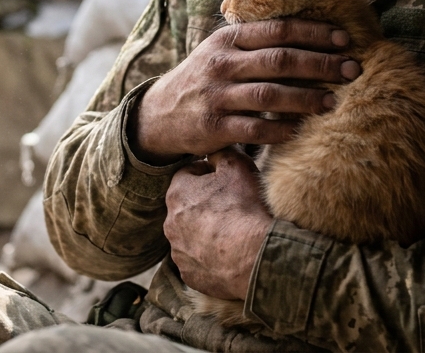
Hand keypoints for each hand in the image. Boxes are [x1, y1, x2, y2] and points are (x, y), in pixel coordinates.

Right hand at [130, 18, 358, 163]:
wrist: (159, 114)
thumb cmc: (204, 79)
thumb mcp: (221, 52)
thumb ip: (256, 44)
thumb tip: (312, 39)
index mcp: (227, 39)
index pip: (278, 30)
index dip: (314, 33)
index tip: (344, 38)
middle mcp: (222, 64)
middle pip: (280, 60)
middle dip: (320, 64)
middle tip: (352, 69)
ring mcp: (217, 96)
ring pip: (270, 95)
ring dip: (306, 98)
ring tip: (333, 101)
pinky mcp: (214, 127)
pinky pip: (255, 128)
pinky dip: (281, 129)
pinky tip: (301, 129)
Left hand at [165, 148, 272, 300]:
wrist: (254, 257)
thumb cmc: (244, 208)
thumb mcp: (237, 167)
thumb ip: (221, 153)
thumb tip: (215, 150)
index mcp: (177, 193)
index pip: (188, 174)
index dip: (209, 175)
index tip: (226, 180)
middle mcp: (170, 223)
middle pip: (187, 206)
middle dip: (205, 204)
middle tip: (231, 207)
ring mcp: (178, 251)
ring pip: (190, 235)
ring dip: (205, 232)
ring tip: (231, 233)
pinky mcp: (189, 274)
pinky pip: (197, 261)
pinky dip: (209, 257)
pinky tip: (228, 255)